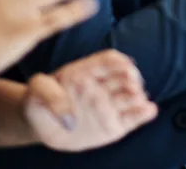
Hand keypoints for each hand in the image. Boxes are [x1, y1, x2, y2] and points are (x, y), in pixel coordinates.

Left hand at [25, 50, 156, 151]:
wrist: (40, 123)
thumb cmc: (38, 101)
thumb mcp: (36, 90)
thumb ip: (49, 94)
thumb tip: (69, 117)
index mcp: (87, 71)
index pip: (109, 60)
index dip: (119, 62)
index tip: (125, 67)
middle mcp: (103, 86)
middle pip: (125, 77)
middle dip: (132, 79)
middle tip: (132, 86)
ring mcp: (110, 104)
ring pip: (132, 96)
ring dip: (139, 96)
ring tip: (139, 101)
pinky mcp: (115, 124)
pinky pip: (133, 117)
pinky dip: (144, 113)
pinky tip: (149, 110)